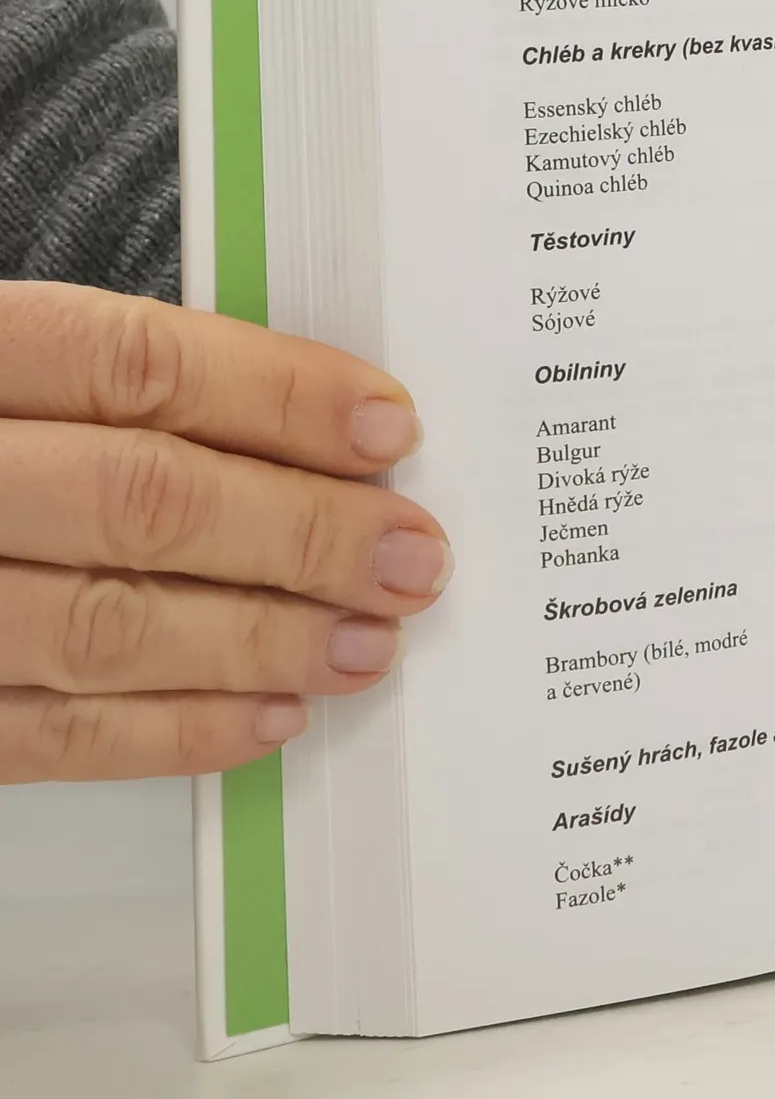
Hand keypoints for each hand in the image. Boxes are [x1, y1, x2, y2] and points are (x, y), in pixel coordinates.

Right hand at [0, 284, 450, 780]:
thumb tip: (322, 432)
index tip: (388, 427)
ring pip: (105, 626)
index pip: (133, 364)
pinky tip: (269, 716)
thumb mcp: (7, 378)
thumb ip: (121, 391)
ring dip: (261, 640)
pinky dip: (175, 731)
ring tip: (367, 644)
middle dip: (301, 533)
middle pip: (141, 498)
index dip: (275, 394)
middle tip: (410, 556)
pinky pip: (50, 735)